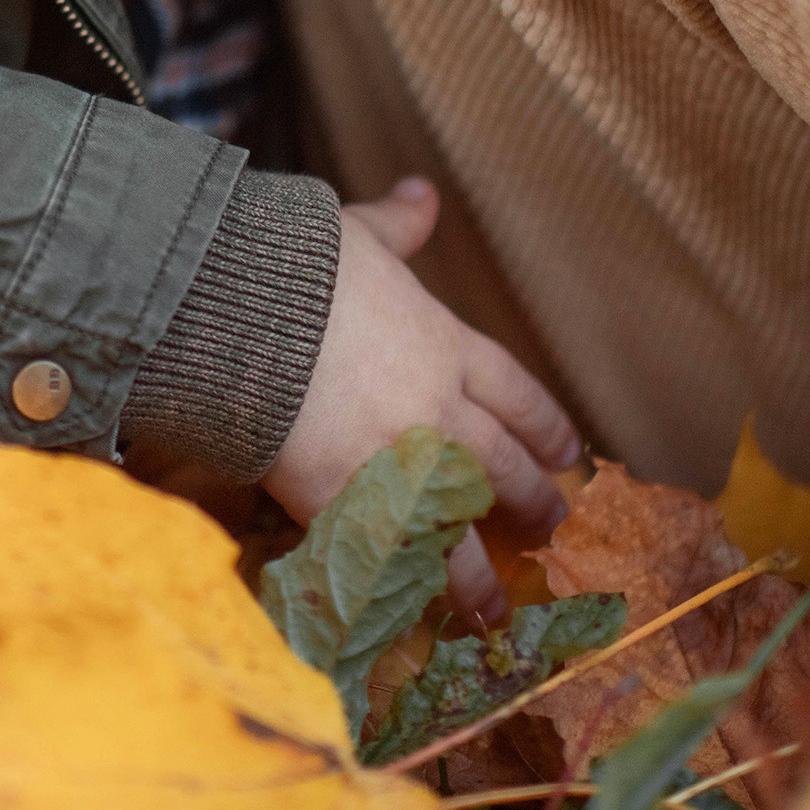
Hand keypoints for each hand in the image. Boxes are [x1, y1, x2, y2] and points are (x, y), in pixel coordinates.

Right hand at [262, 179, 581, 626]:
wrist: (243, 315)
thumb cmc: (300, 267)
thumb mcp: (358, 236)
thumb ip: (397, 226)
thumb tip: (422, 192)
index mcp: (447, 345)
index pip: (518, 396)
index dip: (546, 427)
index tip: (566, 454)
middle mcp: (439, 411)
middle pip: (504, 466)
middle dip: (531, 500)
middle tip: (548, 524)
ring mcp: (399, 464)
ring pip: (460, 529)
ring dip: (480, 574)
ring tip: (492, 608)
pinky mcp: (348, 504)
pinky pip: (394, 560)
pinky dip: (409, 593)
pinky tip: (418, 617)